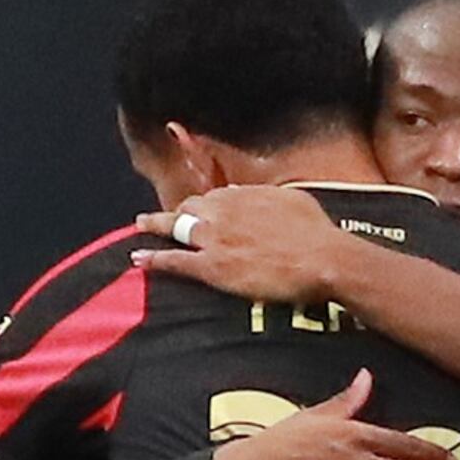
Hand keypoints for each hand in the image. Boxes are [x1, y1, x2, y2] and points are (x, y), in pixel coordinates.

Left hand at [137, 184, 350, 306]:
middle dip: (178, 212)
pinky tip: (138, 258)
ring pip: (176, 227)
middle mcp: (224, 211)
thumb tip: (248, 193)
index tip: (201, 209)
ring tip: (141, 225)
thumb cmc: (315, 232)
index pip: (215, 196)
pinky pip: (174, 260)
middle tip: (165, 217)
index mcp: (244, 194)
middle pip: (190, 207)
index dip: (206, 204)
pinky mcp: (211, 266)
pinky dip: (153, 258)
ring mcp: (215, 238)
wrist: (320, 258)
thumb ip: (266, 195)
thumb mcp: (293, 199)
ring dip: (156, 225)